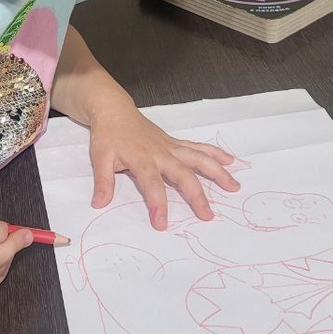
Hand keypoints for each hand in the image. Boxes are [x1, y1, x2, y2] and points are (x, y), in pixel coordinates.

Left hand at [88, 97, 239, 230]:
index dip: (157, 203)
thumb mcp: (99, 157)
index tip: (162, 223)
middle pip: (183, 174)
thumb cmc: (108, 134)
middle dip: (196, 195)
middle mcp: (161, 153)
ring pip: (198, 158)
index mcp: (141, 158)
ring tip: (233, 186)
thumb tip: (99, 204)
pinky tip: (229, 161)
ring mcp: (171, 147)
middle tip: (207, 215)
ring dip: (217, 172)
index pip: (151, 184)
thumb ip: (103, 181)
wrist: (114, 109)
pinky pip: (197, 148)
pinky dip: (214, 153)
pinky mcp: (174, 143)